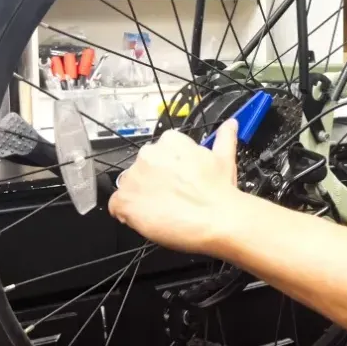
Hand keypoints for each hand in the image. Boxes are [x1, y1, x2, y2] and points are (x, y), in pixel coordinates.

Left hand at [108, 120, 242, 254]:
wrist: (218, 219)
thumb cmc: (220, 192)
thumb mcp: (225, 158)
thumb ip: (223, 138)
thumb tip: (230, 125)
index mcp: (170, 141)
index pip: (157, 154)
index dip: (166, 171)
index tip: (177, 181)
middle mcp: (148, 154)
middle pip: (141, 170)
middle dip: (152, 183)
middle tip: (172, 198)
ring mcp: (135, 177)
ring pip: (128, 187)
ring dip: (140, 198)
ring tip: (162, 210)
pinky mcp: (125, 201)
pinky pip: (116, 206)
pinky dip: (127, 215)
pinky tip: (147, 220)